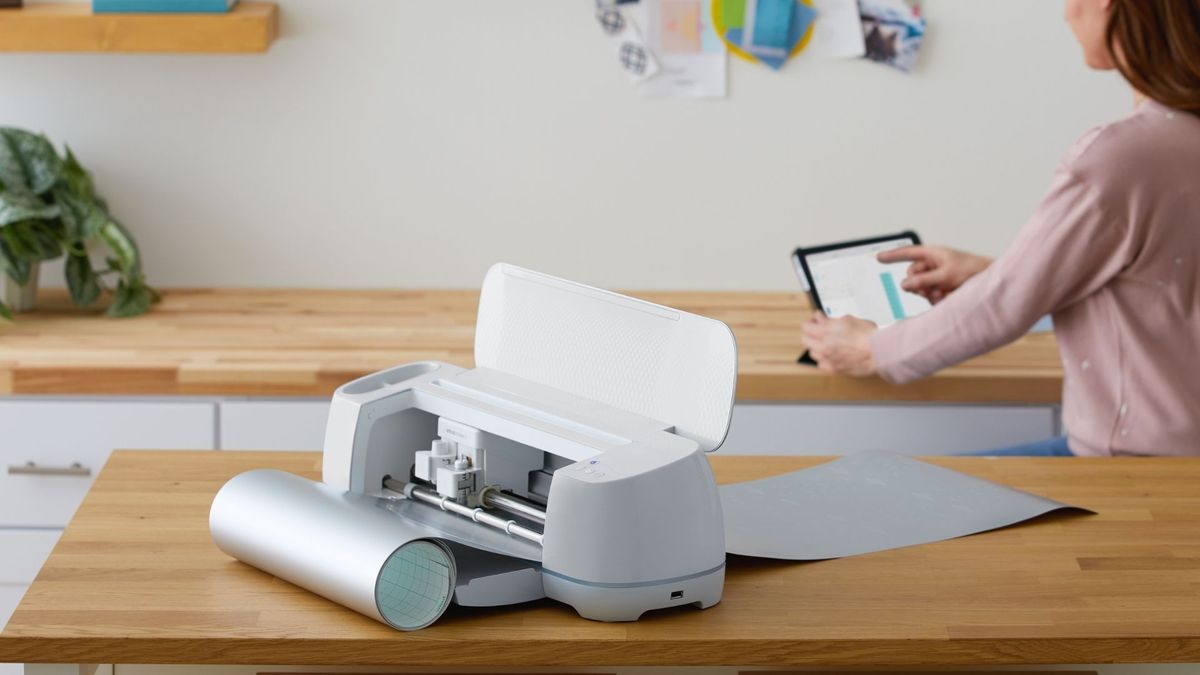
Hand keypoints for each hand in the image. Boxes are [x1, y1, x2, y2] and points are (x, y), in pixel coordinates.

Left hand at [800, 313, 877, 376]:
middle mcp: (824, 346)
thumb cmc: (868, 336)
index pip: (805, 326)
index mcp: (825, 332)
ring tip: (827, 343)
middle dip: (811, 333)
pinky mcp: (834, 369)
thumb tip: (821, 319)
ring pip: (813, 353)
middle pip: (805, 339)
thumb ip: (830, 320)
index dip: (811, 321)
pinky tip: (831, 355)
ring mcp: (828, 359)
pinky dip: (824, 359)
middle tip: (818, 330)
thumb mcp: (848, 320)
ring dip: (817, 347)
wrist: (879, 351)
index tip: (816, 320)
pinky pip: (821, 364)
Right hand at [876, 245, 991, 303]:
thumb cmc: (974, 271)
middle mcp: (934, 265)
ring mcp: (938, 277)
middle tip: (928, 289)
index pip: (907, 253)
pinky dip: (936, 299)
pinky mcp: (943, 289)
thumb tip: (904, 285)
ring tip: (944, 293)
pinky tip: (948, 298)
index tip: (878, 257)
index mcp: (934, 254)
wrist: (993, 284)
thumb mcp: (946, 275)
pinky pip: (930, 296)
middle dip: (918, 285)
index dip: (892, 255)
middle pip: (912, 276)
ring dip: (929, 294)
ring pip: (920, 288)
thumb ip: (923, 280)